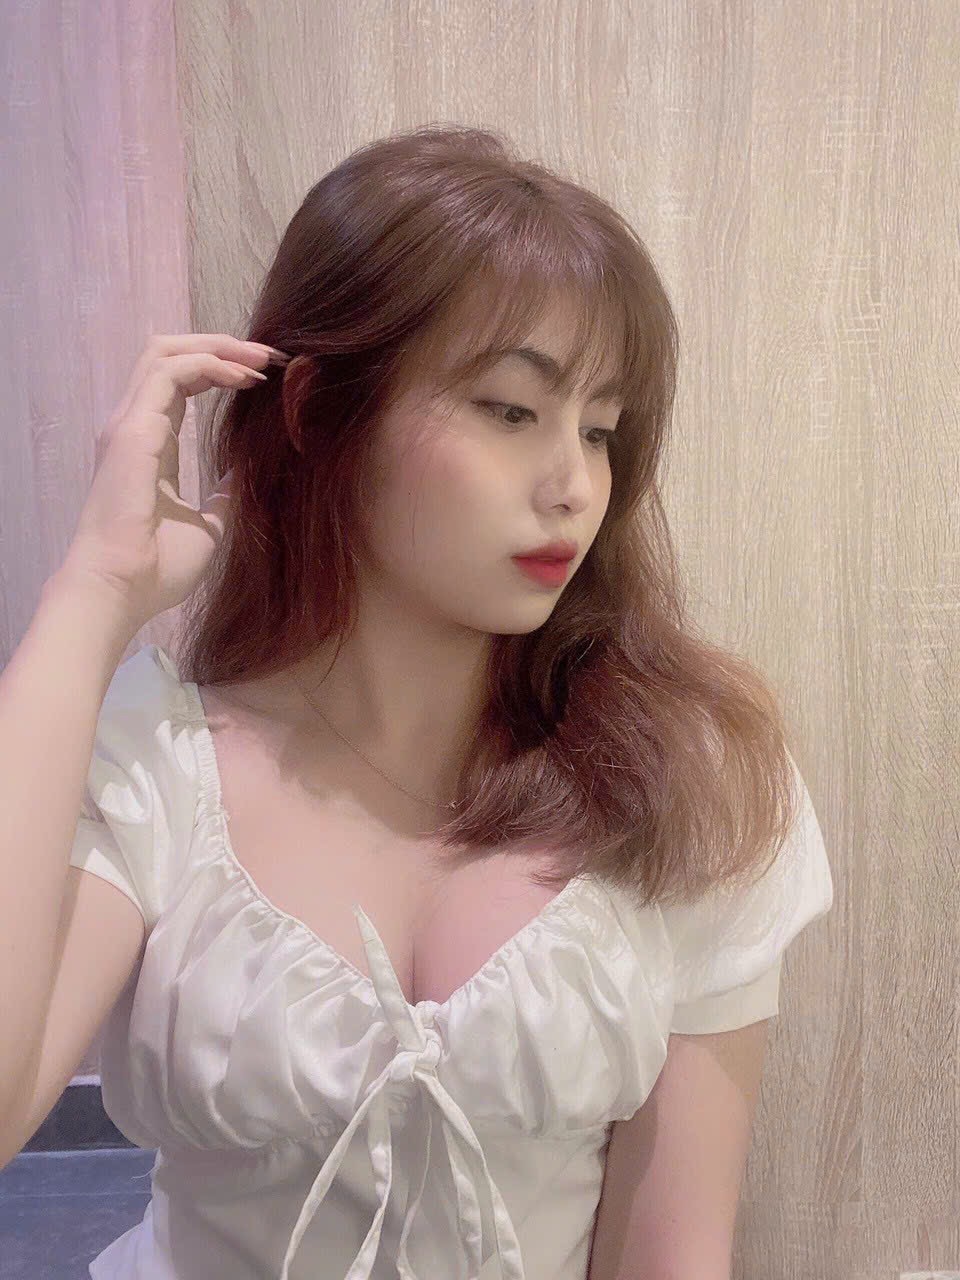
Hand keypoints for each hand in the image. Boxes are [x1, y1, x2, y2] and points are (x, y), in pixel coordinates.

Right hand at [59, 333, 286, 630]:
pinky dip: (209, 366)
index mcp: (151, 444)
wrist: (123, 588)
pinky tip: (245, 378)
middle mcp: (136, 425)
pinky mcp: (133, 429)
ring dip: (218, 348)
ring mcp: (130, 423)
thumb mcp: (207, 526)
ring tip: (262, 360)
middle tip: (269, 355)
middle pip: (170, 355)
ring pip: (165, 352)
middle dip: (221, 346)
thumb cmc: (157, 567)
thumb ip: (223, 496)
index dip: (221, 370)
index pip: (180, 383)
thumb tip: (246, 478)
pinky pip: (170, 373)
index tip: (266, 377)